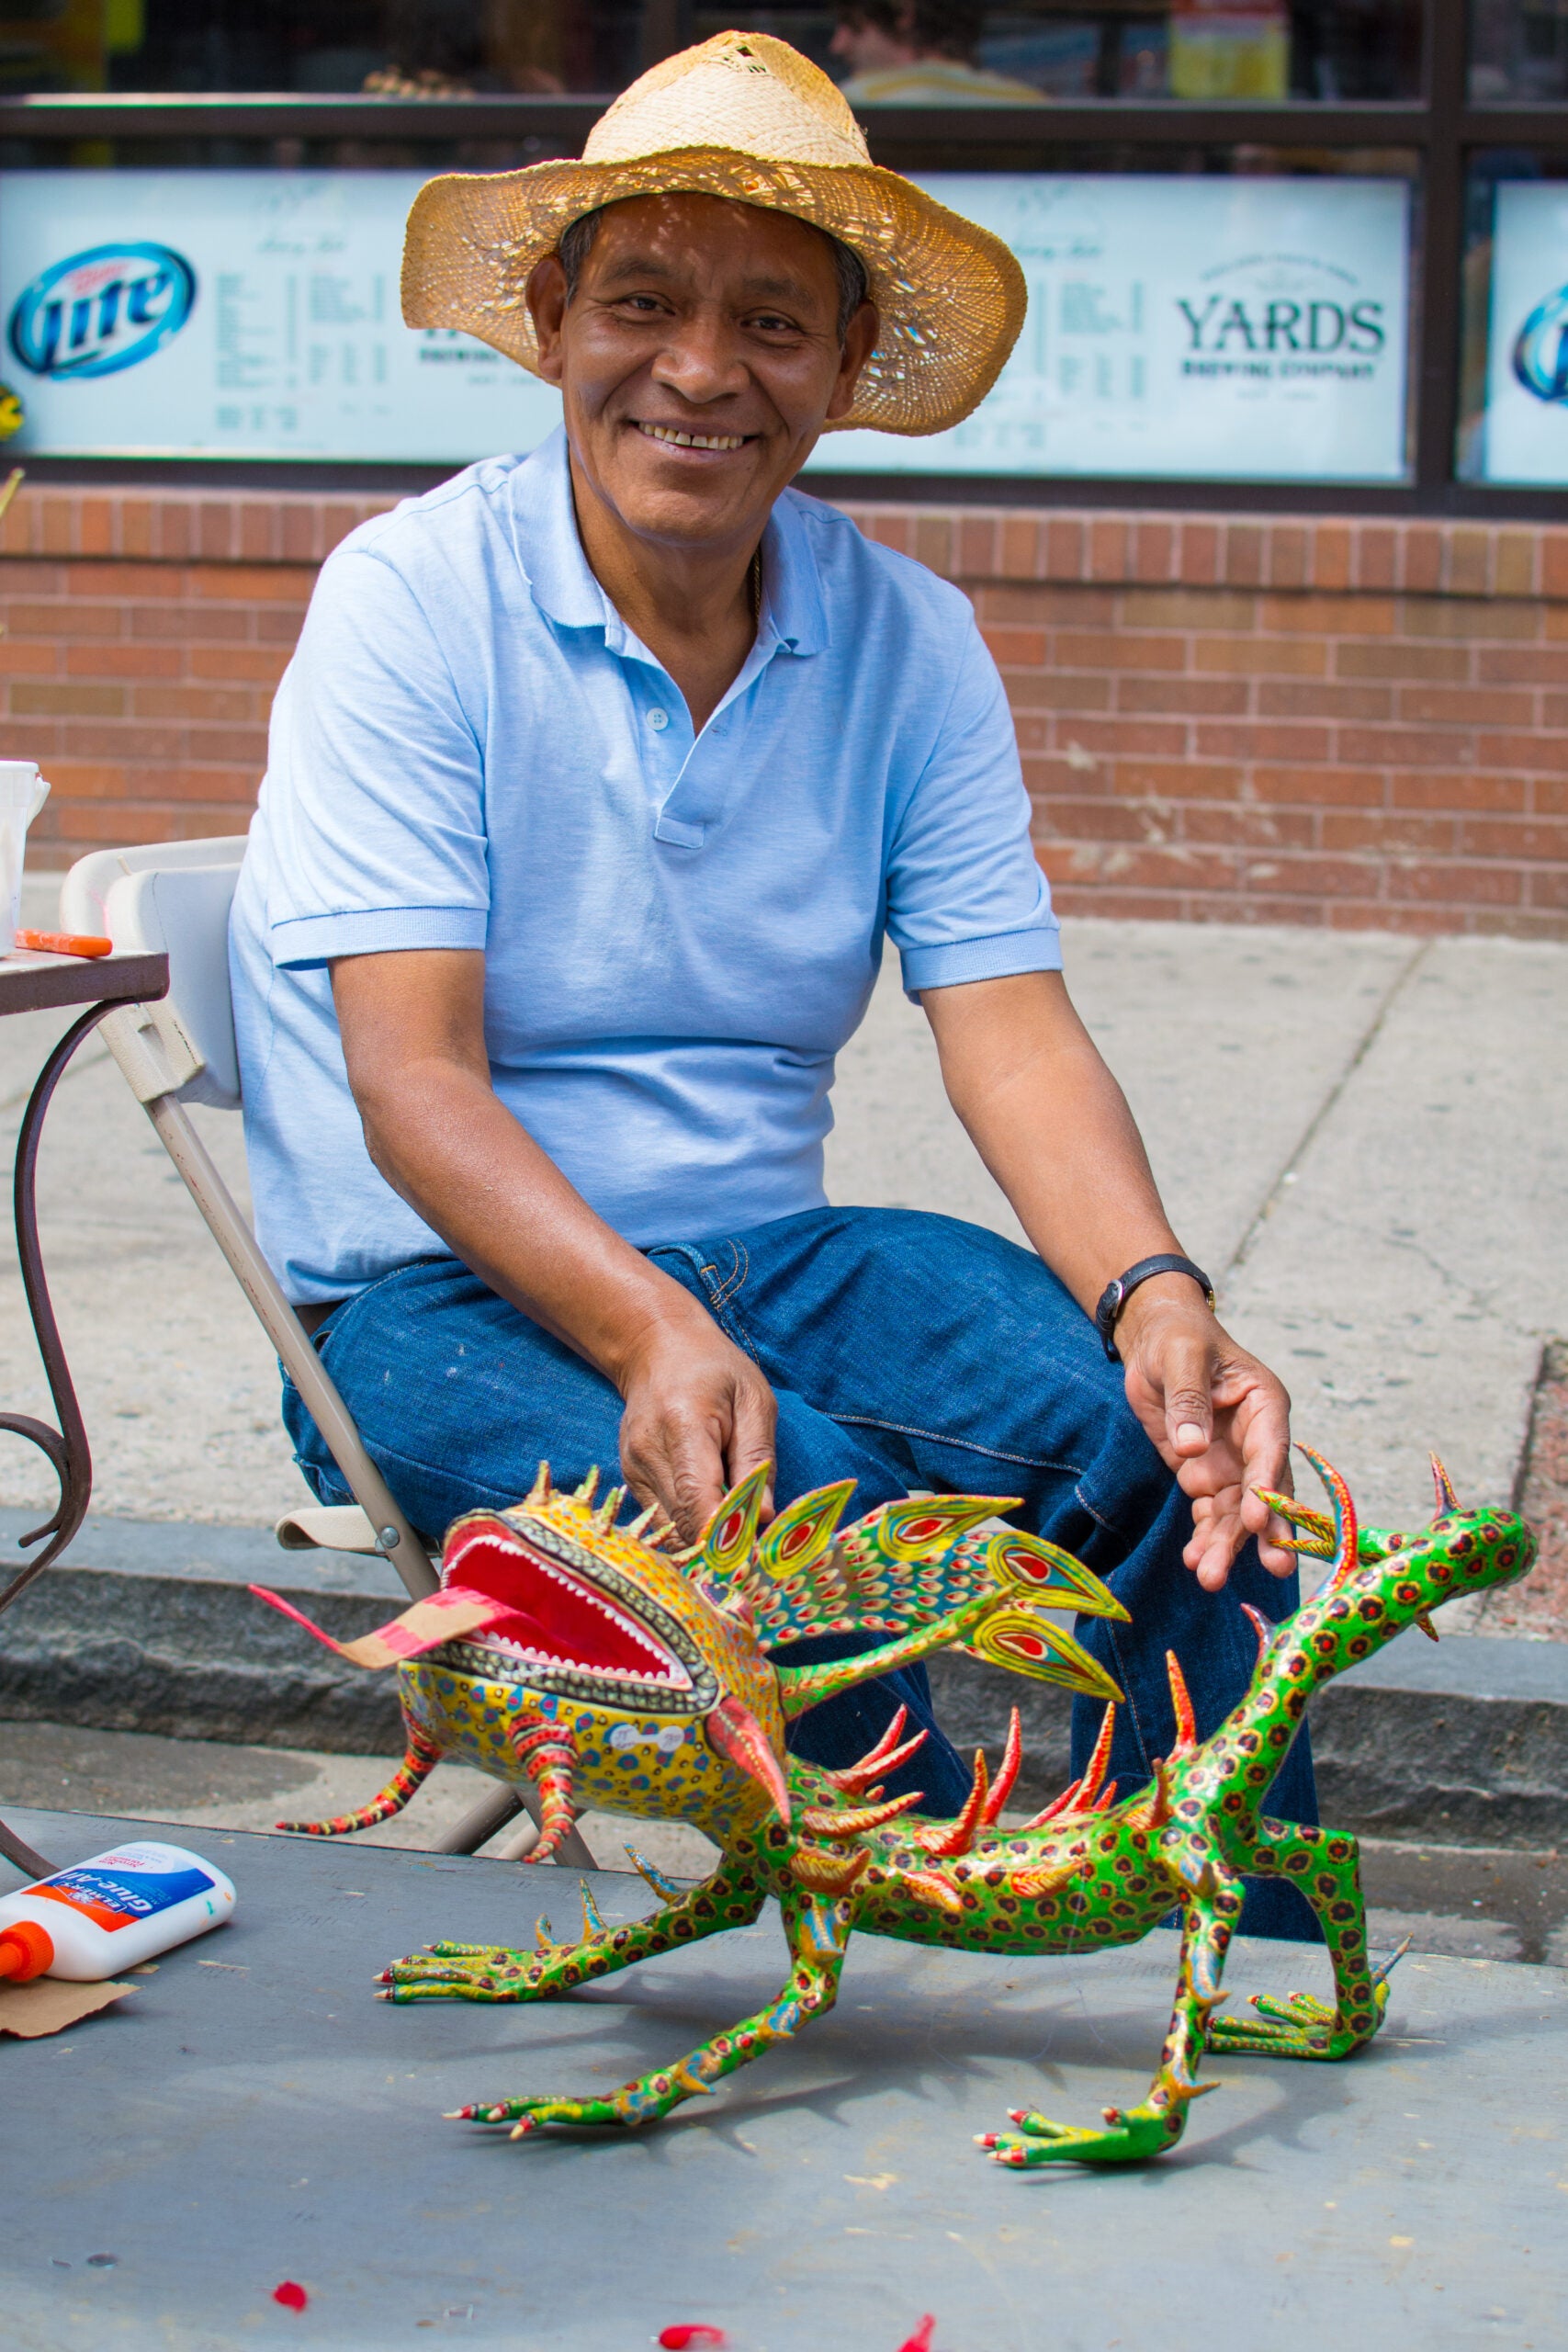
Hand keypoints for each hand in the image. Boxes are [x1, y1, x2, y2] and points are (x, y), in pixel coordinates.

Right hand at [612, 1303, 777, 1545]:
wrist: (656, 1348)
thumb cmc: (715, 1369)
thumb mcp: (754, 1400)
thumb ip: (758, 1458)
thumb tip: (764, 1517)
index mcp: (683, 1425)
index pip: (699, 1497)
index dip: (726, 1533)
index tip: (757, 1551)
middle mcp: (648, 1451)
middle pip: (683, 1522)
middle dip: (722, 1543)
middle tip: (759, 1547)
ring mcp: (632, 1466)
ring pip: (670, 1529)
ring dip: (705, 1539)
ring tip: (738, 1531)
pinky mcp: (629, 1477)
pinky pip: (660, 1519)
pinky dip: (688, 1526)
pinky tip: (713, 1515)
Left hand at [1115, 1279, 1294, 1590]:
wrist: (1156, 1343)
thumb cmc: (1178, 1340)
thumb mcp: (1181, 1358)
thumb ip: (1188, 1400)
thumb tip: (1191, 1447)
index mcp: (1265, 1405)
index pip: (1271, 1451)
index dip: (1268, 1487)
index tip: (1258, 1519)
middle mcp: (1257, 1440)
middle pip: (1265, 1492)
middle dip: (1265, 1532)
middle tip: (1275, 1569)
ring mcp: (1234, 1463)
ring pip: (1237, 1512)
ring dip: (1227, 1544)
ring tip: (1210, 1576)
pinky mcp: (1207, 1477)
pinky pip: (1210, 1513)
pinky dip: (1204, 1537)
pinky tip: (1193, 1560)